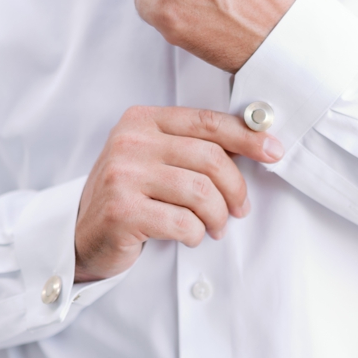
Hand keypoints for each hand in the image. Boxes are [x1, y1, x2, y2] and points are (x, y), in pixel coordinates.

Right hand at [74, 105, 283, 282]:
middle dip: (235, 189)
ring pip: (201, 193)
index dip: (247, 137)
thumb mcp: (157, 161)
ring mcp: (122, 175)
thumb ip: (194, 148)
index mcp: (142, 120)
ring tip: (214, 228)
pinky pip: (183, 222)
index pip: (207, 122)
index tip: (274, 152)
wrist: (83, 235)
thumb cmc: (132, 197)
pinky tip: (188, 236)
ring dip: (217, 217)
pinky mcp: (121, 210)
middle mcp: (129, 142)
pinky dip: (195, 234)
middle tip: (239, 211)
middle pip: (210, 158)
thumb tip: (258, 142)